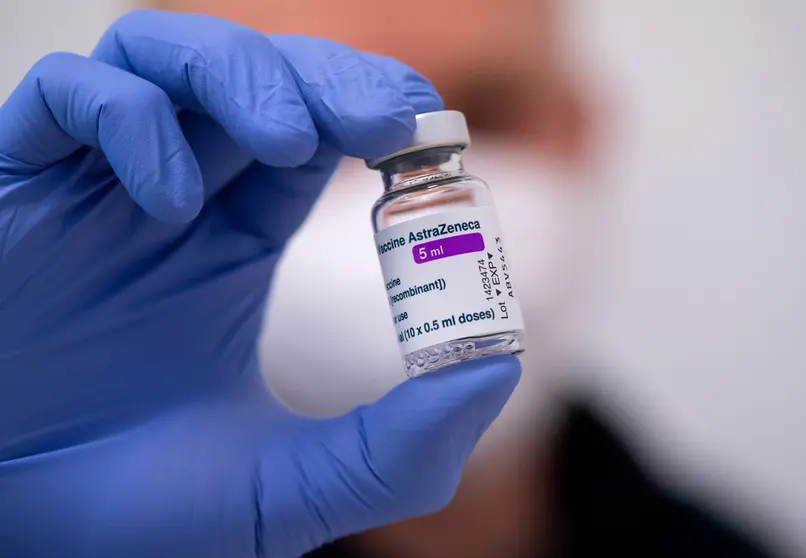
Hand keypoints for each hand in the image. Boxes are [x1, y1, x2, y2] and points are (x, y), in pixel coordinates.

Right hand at [0, 10, 519, 557]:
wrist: (7, 536)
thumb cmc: (129, 513)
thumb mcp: (290, 491)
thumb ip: (397, 449)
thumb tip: (497, 368)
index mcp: (232, 246)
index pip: (314, 139)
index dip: (371, 118)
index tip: (427, 134)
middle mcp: (169, 200)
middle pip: (254, 81)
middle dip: (325, 77)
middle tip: (387, 116)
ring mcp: (92, 187)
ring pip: (166, 58)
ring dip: (241, 74)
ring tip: (290, 140)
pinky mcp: (14, 188)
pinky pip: (67, 99)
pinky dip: (128, 122)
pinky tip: (169, 201)